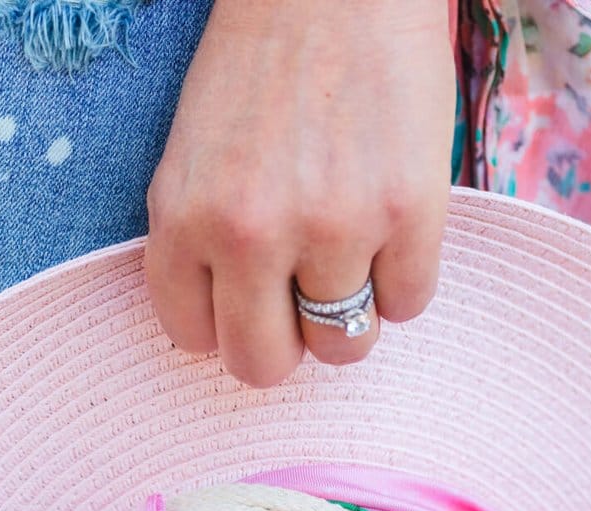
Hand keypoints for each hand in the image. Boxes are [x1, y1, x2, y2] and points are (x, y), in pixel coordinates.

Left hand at [146, 0, 454, 386]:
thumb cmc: (260, 66)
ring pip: (343, 346)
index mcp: (182, 221)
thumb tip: (231, 329)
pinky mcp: (408, 211)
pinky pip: (408, 304)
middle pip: (263, 365)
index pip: (193, 339)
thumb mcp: (192, 158)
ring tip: (351, 257)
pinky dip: (404, 279)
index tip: (247, 298)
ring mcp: (332, 227)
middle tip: (301, 298)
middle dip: (284, 343)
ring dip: (349, 314)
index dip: (226, 323)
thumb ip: (199, 244)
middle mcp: (248, 235)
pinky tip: (392, 228)